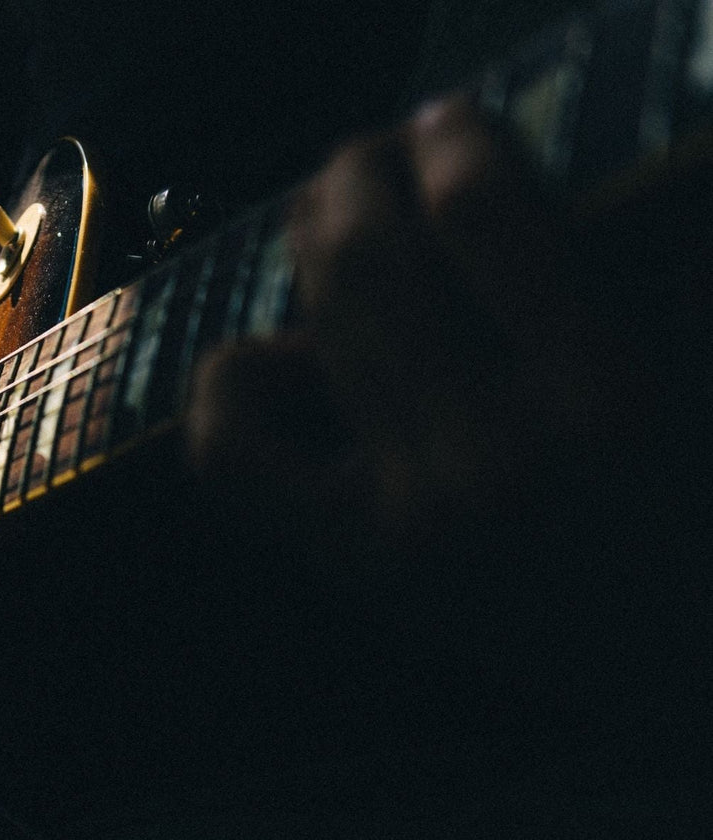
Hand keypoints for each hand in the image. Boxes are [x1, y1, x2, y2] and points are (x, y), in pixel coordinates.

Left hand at [188, 97, 631, 557]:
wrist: (655, 657)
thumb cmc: (675, 506)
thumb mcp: (672, 372)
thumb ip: (604, 280)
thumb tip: (480, 178)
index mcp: (602, 402)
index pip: (476, 212)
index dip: (450, 139)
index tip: (446, 123)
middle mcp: (492, 461)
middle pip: (368, 256)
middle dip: (357, 177)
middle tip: (370, 159)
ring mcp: (402, 519)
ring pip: (307, 326)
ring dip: (309, 249)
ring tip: (330, 216)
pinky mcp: (347, 560)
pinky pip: (231, 449)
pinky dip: (233, 381)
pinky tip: (279, 356)